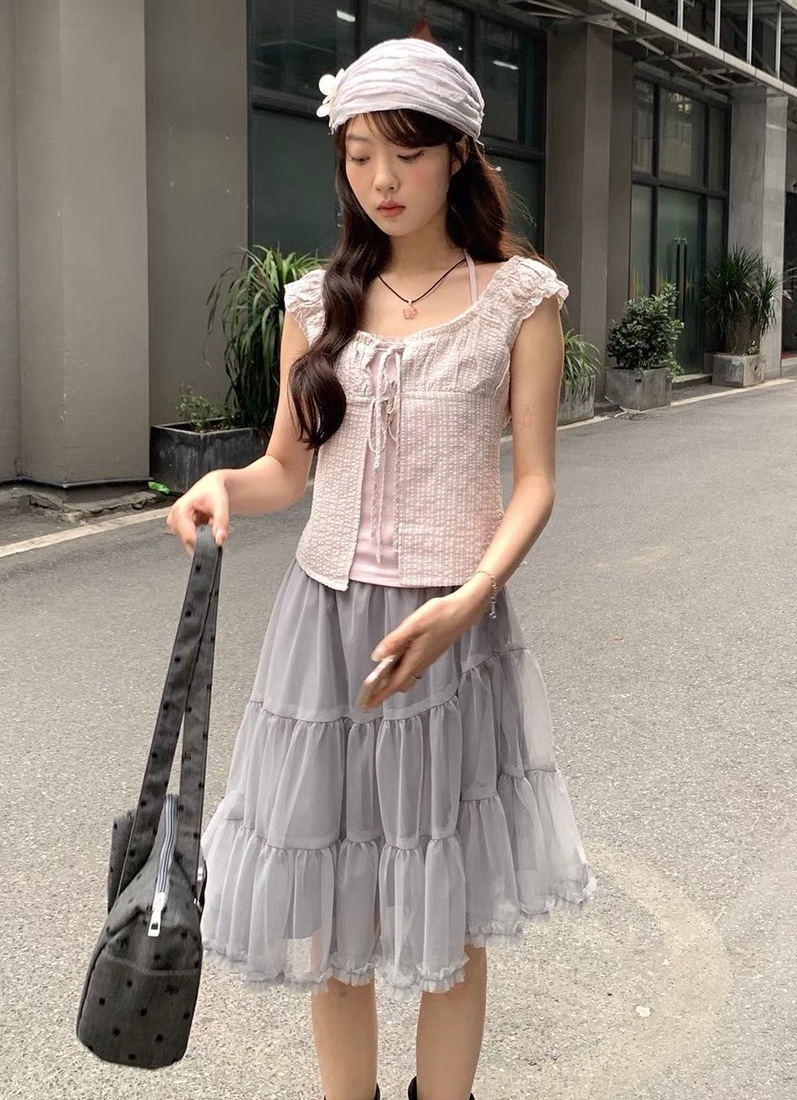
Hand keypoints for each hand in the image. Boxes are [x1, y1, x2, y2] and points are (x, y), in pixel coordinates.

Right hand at [166, 470, 228, 553]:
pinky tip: (203, 523)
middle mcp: (173, 516)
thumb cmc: (213, 492)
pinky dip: (199, 534)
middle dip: (204, 538)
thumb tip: (219, 540)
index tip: (215, 542)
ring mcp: (174, 523)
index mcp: (180, 509)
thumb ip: (221, 523)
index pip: (189, 537)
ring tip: (208, 521)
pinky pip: (190, 538)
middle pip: (188, 540)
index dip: (204, 543)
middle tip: (212, 524)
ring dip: (202, 536)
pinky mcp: (178, 527)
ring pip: (190, 541)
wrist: (211, 487)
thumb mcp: (221, 506)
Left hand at [362, 582, 490, 707]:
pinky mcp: (430, 652)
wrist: (464, 611)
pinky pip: (412, 667)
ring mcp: (426, 658)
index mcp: (415, 659)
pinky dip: (399, 670)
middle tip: (368, 693)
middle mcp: (421, 663)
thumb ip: (394, 641)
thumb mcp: (413, 625)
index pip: (394, 684)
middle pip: (400, 684)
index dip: (380, 695)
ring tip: (377, 679)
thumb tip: (377, 656)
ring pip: (406, 676)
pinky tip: (394, 660)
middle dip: (384, 691)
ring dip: (392, 680)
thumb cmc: (440, 615)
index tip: (367, 705)